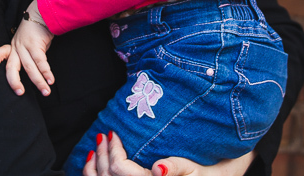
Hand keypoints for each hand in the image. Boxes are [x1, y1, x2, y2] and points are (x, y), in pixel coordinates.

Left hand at [6, 0, 54, 95]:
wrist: (43, 13)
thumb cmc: (37, 31)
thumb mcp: (29, 43)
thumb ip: (28, 56)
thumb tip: (35, 72)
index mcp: (13, 46)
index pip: (2, 52)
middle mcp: (17, 47)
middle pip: (11, 67)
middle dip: (14, 82)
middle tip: (19, 93)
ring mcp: (25, 46)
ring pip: (29, 68)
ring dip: (38, 82)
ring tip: (45, 92)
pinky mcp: (36, 45)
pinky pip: (41, 62)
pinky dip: (46, 72)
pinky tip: (50, 81)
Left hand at [83, 131, 255, 175]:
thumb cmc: (208, 174)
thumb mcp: (196, 170)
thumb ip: (176, 168)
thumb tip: (158, 168)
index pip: (121, 171)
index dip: (113, 151)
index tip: (113, 133)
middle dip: (102, 155)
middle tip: (103, 135)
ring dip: (94, 168)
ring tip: (96, 149)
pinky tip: (95, 165)